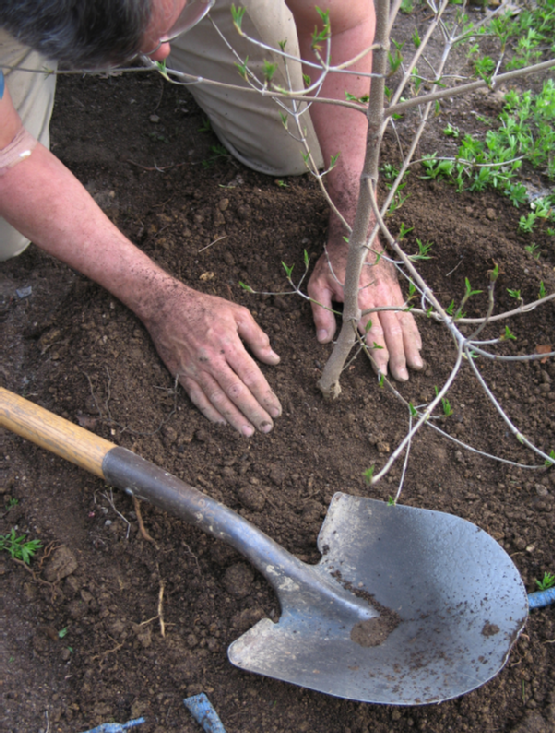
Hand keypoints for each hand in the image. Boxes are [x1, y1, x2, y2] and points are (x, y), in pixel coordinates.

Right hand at [142, 283, 281, 435]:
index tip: (276, 410)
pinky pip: (197, 397)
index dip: (265, 396)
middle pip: (236, 392)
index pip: (251, 376)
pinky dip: (209, 412)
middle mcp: (212, 360)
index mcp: (228, 344)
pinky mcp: (181, 373)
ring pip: (217, 399)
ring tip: (247, 432)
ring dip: (234, 418)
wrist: (165, 306)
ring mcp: (195, 369)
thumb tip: (273, 359)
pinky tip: (222, 422)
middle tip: (267, 427)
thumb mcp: (237, 312)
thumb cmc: (205, 307)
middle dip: (253, 412)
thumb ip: (257, 336)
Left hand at [308, 239, 422, 380]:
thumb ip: (321, 314)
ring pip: (405, 324)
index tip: (382, 371)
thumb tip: (324, 341)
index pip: (372, 332)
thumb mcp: (319, 286)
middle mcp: (380, 298)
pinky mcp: (397, 290)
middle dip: (398, 357)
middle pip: (393, 332)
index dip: (378, 353)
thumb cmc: (334, 262)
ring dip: (411, 347)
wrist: (357, 235)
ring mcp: (392, 294)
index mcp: (361, 300)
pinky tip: (418, 345)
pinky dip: (414, 331)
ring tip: (416, 366)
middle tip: (402, 377)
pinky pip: (408, 314)